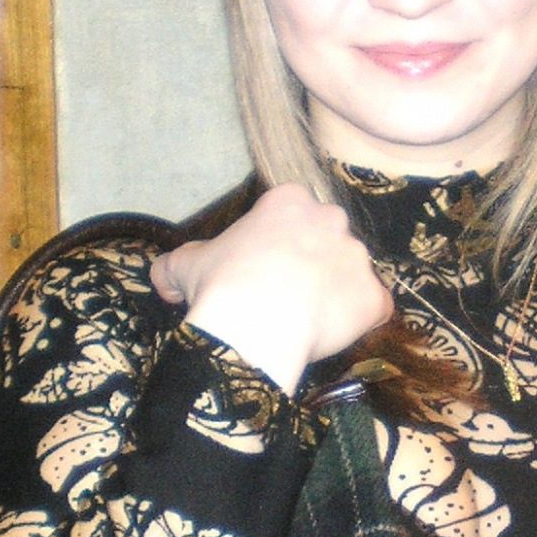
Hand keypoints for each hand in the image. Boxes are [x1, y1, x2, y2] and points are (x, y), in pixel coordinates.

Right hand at [151, 183, 392, 394]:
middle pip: (327, 240)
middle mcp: (331, 219)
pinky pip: (374, 309)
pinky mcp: (373, 296)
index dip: (279, 244)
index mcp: (289, 200)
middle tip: (287, 296)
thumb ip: (175, 264)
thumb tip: (163, 281)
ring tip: (307, 323)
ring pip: (350, 274)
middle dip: (312, 263)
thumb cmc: (219, 287)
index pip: (293, 215)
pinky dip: (360, 321)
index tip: (265, 268)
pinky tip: (333, 335)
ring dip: (335, 293)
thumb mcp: (184, 265)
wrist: (253, 327)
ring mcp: (357, 257)